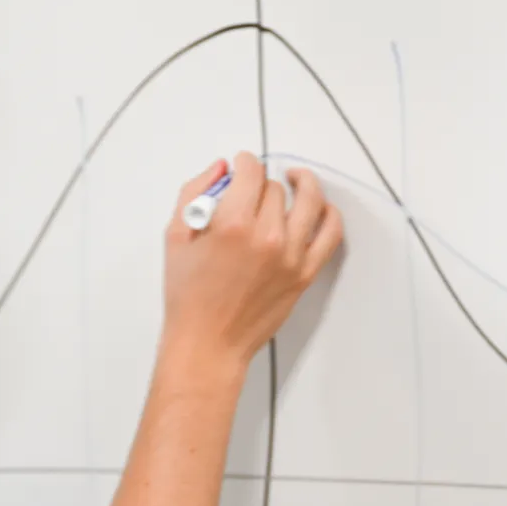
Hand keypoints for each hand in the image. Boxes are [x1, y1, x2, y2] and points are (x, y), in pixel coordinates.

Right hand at [159, 151, 343, 375]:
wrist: (208, 343)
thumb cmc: (188, 296)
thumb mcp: (176, 237)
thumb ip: (195, 193)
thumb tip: (220, 168)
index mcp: (232, 225)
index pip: (251, 173)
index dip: (245, 162)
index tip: (242, 165)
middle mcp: (266, 237)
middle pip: (275, 189)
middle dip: (262, 184)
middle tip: (251, 192)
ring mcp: (291, 256)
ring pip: (309, 201)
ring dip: (304, 184)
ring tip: (297, 180)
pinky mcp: (305, 273)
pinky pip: (330, 234)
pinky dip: (329, 214)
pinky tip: (319, 207)